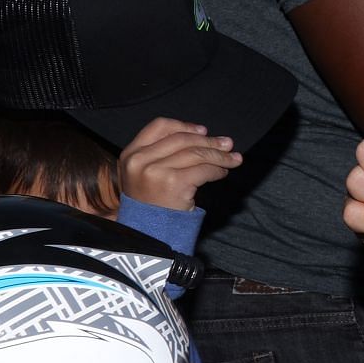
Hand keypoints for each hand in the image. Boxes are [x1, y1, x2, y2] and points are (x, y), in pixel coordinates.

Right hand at [118, 118, 240, 210]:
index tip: (203, 131)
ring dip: (219, 155)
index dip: (185, 125)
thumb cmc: (150, 205)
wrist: (147, 236)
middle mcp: (140, 160)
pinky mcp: (173, 183)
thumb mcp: (143, 174)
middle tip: (227, 143)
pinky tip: (223, 173)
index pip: (159, 126)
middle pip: (182, 139)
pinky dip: (218, 170)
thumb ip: (163, 153)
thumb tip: (202, 134)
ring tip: (233, 158)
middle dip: (209, 141)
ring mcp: (155, 171)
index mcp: (130, 153)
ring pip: (196, 153)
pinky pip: (203, 170)